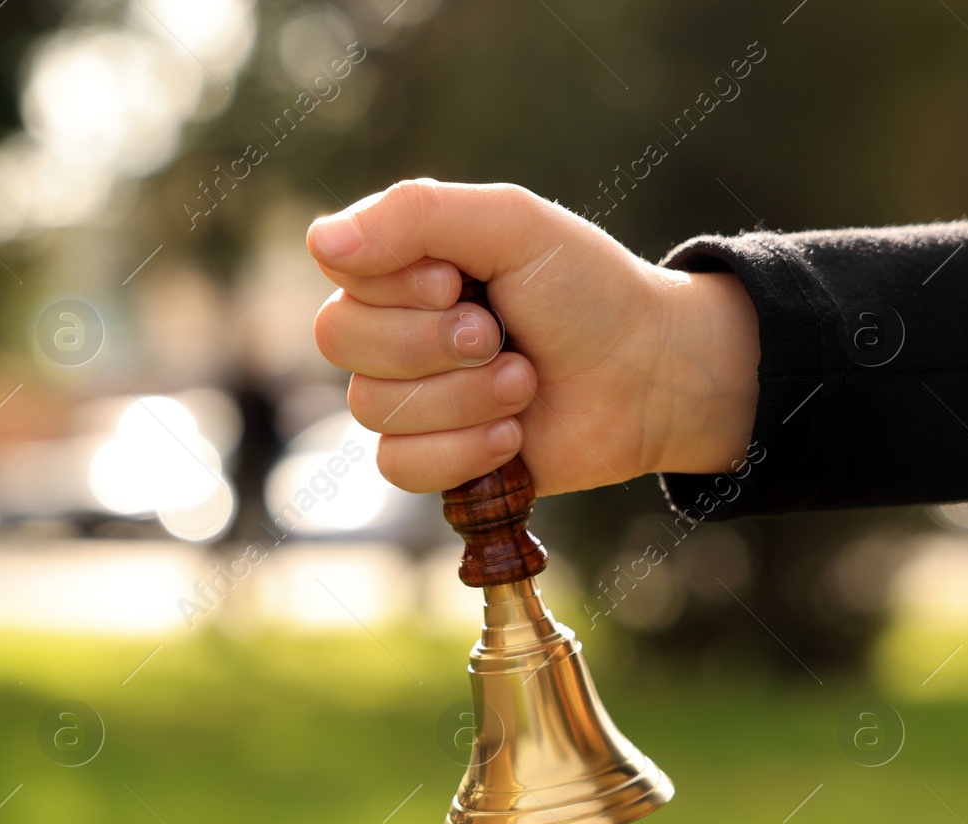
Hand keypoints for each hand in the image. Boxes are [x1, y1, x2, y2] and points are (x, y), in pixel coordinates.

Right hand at [306, 179, 760, 494]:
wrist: (649, 376)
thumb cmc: (585, 290)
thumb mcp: (511, 225)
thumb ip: (416, 215)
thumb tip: (318, 240)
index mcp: (405, 264)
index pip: (340, 270)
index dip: (395, 286)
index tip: (458, 280)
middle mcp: (394, 327)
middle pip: (339, 338)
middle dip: (429, 343)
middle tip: (497, 335)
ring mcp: (409, 396)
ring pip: (371, 407)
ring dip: (462, 398)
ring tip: (523, 383)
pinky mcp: (433, 458)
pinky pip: (398, 465)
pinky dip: (462, 451)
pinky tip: (513, 436)